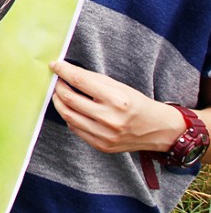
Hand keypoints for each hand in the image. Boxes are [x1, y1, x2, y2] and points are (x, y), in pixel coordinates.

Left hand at [49, 60, 183, 153]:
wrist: (157, 129)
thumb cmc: (137, 104)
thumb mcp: (119, 86)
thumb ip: (92, 79)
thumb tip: (67, 70)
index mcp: (117, 100)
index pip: (80, 81)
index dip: (63, 71)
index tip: (55, 66)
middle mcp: (110, 119)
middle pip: (70, 100)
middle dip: (58, 88)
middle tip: (58, 81)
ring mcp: (105, 135)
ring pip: (68, 116)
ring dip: (59, 102)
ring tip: (60, 95)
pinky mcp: (101, 146)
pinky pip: (75, 129)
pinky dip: (70, 117)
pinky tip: (73, 110)